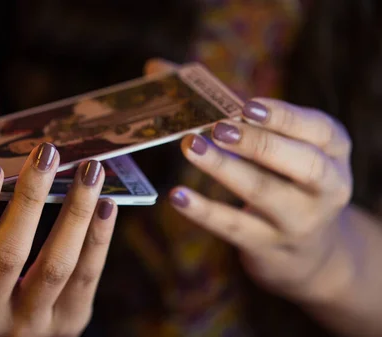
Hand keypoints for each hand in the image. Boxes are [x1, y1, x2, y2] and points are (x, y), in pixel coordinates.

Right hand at [0, 93, 117, 336]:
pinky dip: (98, 239)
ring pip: (55, 268)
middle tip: (48, 151)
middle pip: (8, 257)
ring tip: (90, 169)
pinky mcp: (66, 325)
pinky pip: (85, 279)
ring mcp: (26, 324)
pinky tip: (105, 203)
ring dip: (75, 214)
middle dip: (30, 200)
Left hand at [146, 59, 354, 303]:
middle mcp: (327, 187)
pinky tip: (177, 196)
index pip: (319, 130)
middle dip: (258, 143)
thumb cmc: (279, 175)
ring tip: (191, 147)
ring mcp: (299, 220)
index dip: (285, 117)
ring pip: (264, 194)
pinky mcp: (268, 245)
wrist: (305, 247)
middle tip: (218, 127)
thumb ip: (224, 104)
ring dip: (225, 169)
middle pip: (301, 163)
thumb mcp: (272, 141)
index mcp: (332, 150)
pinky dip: (204, 212)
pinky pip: (234, 227)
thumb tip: (156, 69)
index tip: (248, 106)